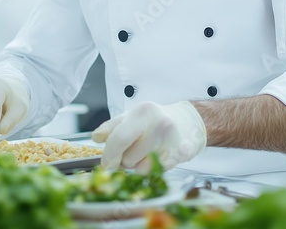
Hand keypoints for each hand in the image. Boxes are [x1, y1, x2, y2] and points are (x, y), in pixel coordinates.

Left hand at [92, 101, 206, 172]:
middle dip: (123, 160)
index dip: (109, 155)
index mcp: (143, 112)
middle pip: (128, 158)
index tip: (105, 163)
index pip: (119, 139)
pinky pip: (152, 172)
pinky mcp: (178, 157)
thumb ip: (112, 127)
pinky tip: (156, 155)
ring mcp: (170, 142)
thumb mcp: (132, 116)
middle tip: (130, 151)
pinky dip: (149, 168)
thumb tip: (96, 138)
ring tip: (145, 151)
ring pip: (139, 168)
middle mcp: (159, 126)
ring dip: (137, 164)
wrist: (188, 122)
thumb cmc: (156, 119)